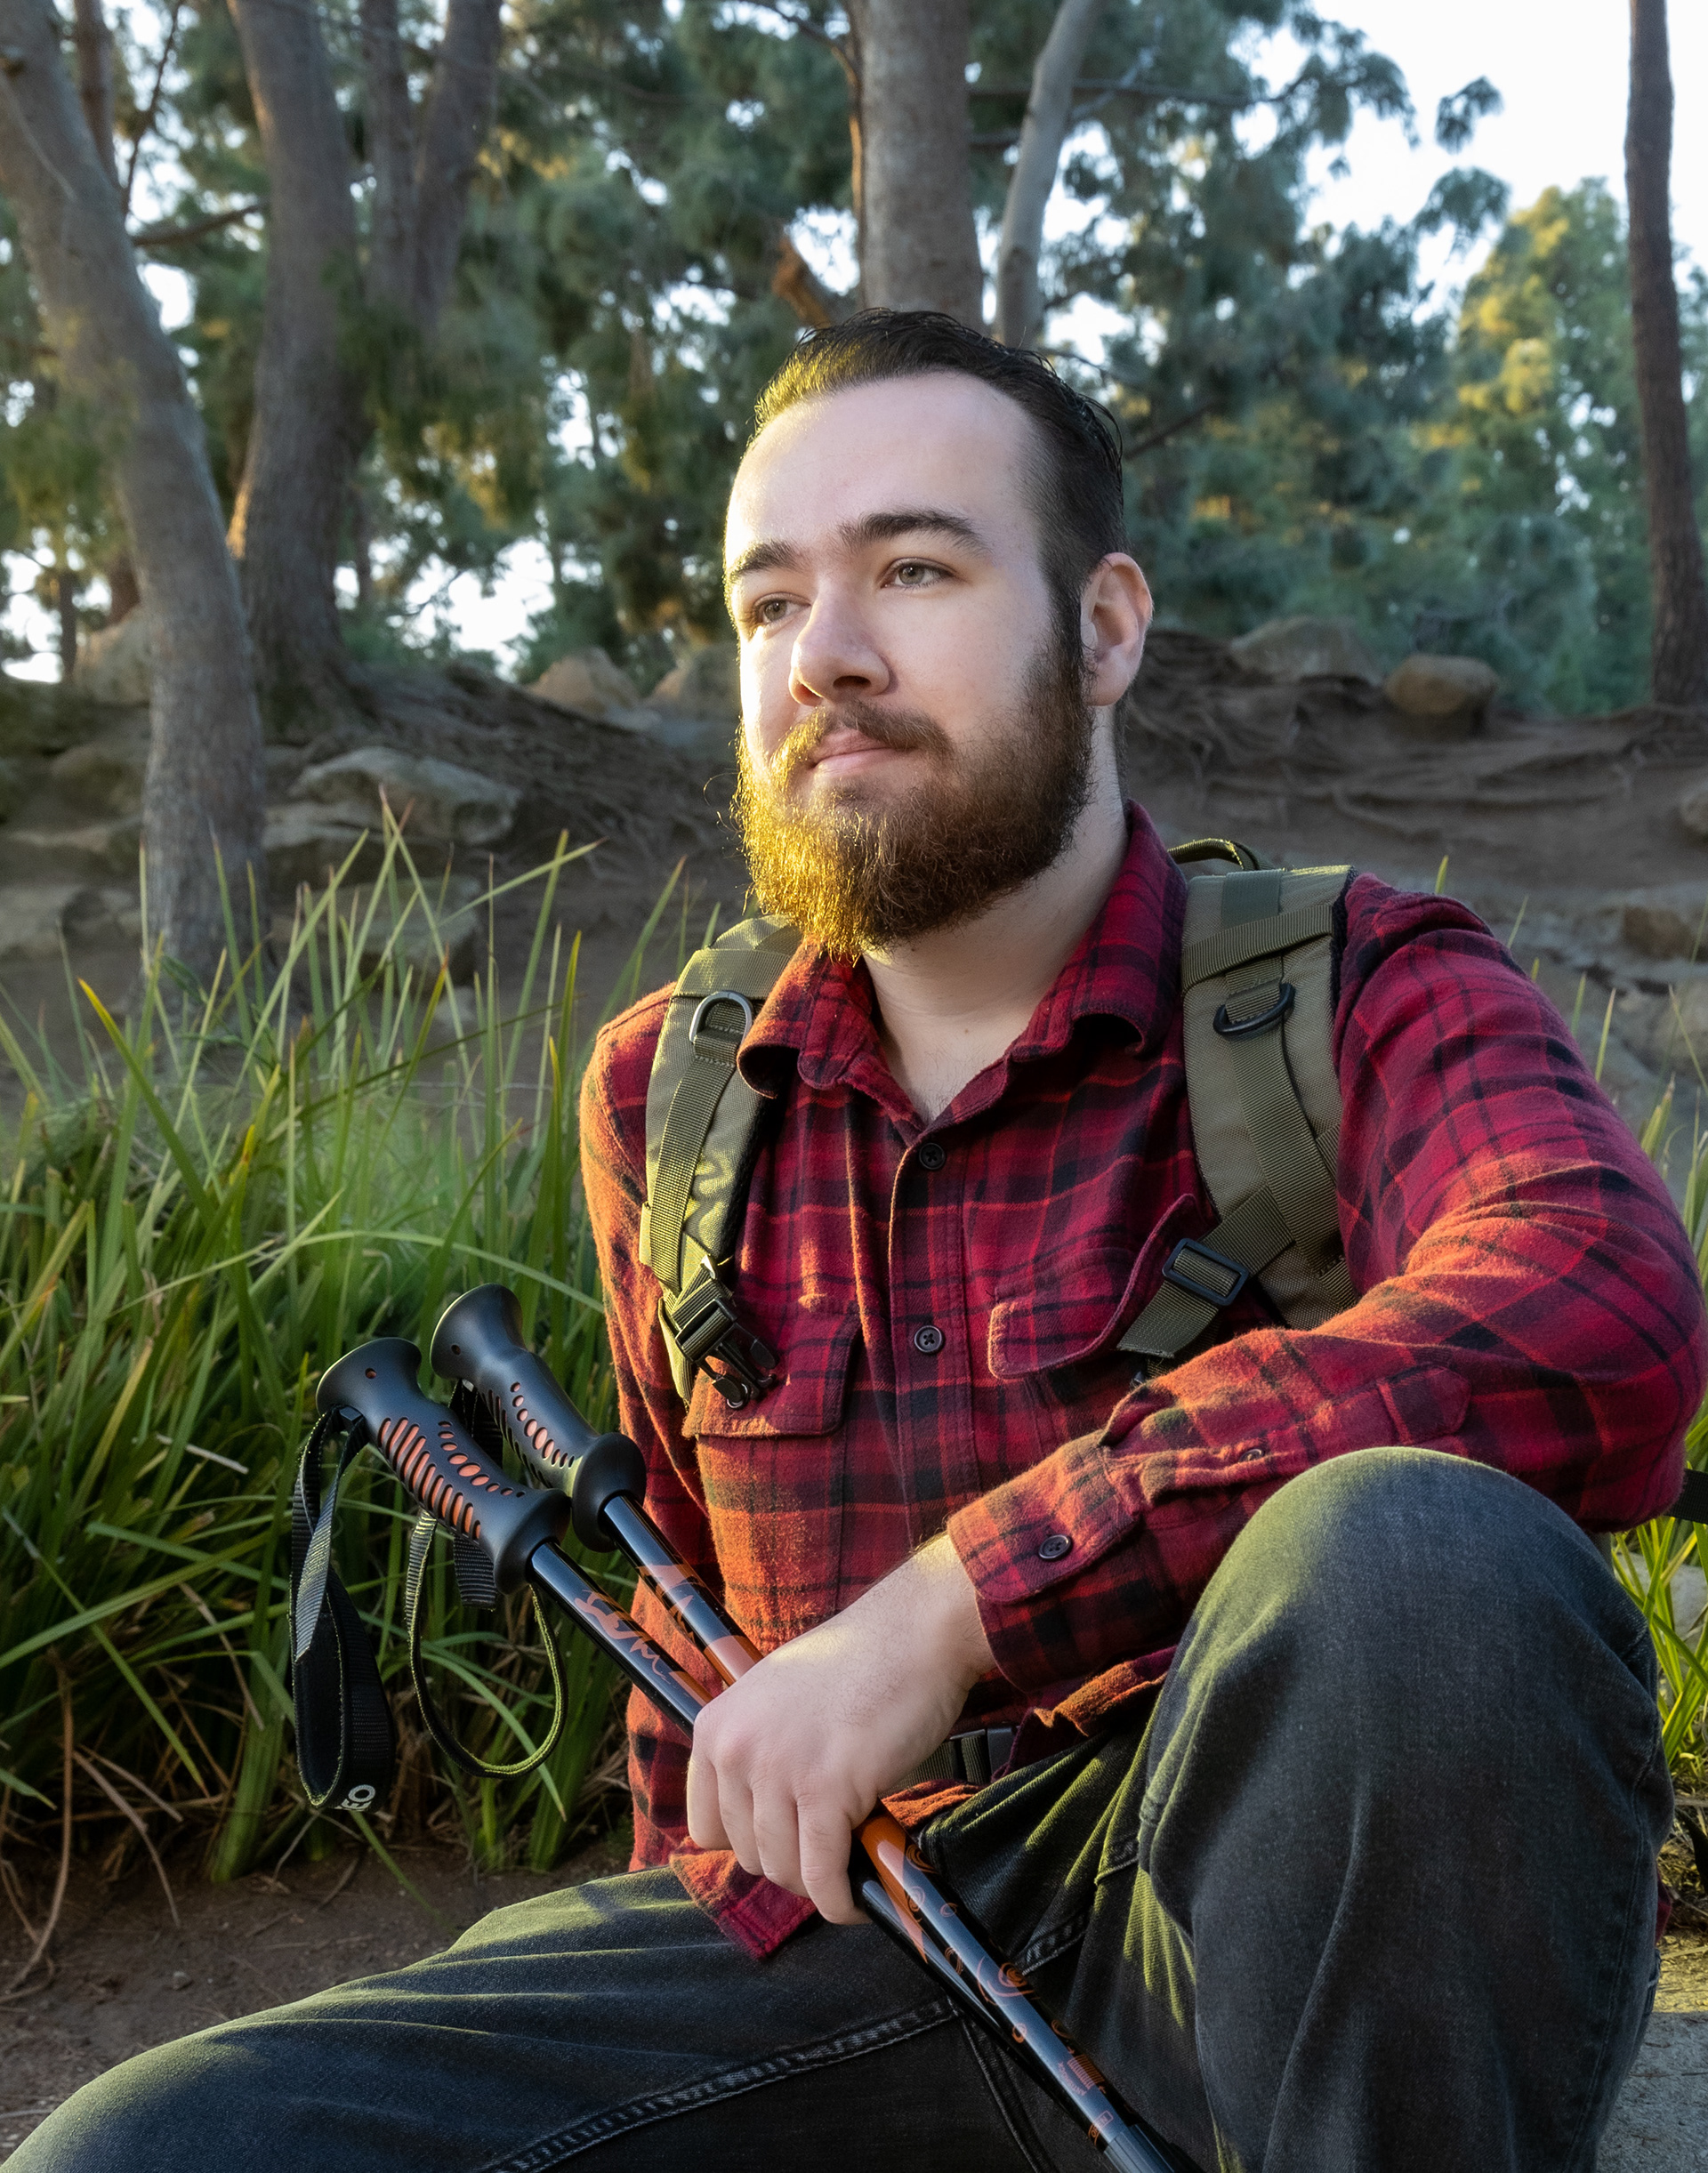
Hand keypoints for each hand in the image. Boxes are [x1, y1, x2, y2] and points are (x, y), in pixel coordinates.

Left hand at [685, 1534, 994, 1922]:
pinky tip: (859, 1899)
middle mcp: (736, 1750)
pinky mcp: (826, 1790)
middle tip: (832, 1845)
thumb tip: (765, 1823)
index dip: (748, 1842)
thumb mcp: (777, 1698)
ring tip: (851, 1863)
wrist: (912, 1633)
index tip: (785, 1840)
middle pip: (747, 1854)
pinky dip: (841, 1899)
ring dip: (819, 1880)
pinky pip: (823, 1874)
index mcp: (716, 1727)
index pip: (705, 1827)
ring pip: (784, 1869)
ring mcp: (779, 1770)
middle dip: (792, 1858)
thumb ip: (759, 1750)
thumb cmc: (857, 1664)